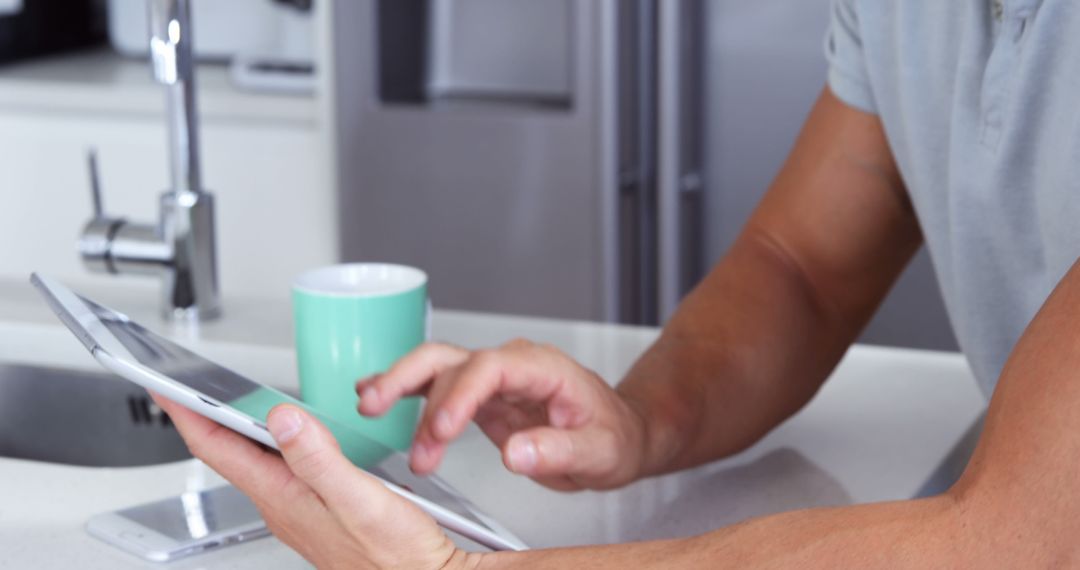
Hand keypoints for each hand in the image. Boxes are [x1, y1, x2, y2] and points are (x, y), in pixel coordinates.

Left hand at [152, 394, 472, 569]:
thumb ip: (318, 457)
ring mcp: (301, 509)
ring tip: (221, 404)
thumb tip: (282, 418)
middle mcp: (285, 504)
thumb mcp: (359, 499)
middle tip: (182, 388)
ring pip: (255, 461)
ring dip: (237, 430)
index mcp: (285, 497)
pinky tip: (285, 434)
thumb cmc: (396, 554)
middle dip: (205, 417)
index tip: (165, 388)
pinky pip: (282, 470)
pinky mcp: (320, 510)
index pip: (220, 448)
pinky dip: (274, 444)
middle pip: (230, 453)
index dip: (189, 413)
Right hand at [355, 340, 648, 490]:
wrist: (620, 434)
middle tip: (378, 408)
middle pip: (453, 359)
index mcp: (543, 369)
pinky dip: (406, 390)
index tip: (439, 430)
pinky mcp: (481, 397)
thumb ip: (559, 451)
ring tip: (368, 406)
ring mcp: (494, 379)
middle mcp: (513, 365)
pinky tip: (376, 395)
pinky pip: (438, 386)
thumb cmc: (614, 436)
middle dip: (411, 380)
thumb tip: (516, 453)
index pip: (490, 368)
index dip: (459, 396)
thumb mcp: (600, 452)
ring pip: (437, 366)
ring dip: (401, 385)